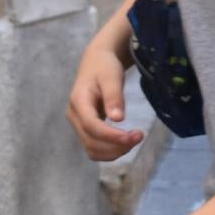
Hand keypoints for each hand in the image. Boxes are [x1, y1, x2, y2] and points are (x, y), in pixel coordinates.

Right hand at [64, 38, 145, 164]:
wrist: (96, 62)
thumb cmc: (104, 66)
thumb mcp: (112, 76)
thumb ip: (114, 96)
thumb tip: (118, 119)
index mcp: (78, 102)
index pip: (91, 126)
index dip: (111, 136)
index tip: (132, 137)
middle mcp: (74, 117)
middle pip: (91, 142)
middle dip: (115, 146)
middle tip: (139, 136)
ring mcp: (78, 125)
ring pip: (92, 149)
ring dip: (114, 151)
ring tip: (134, 139)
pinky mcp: (85, 129)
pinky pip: (94, 147)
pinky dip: (110, 150)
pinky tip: (125, 142)